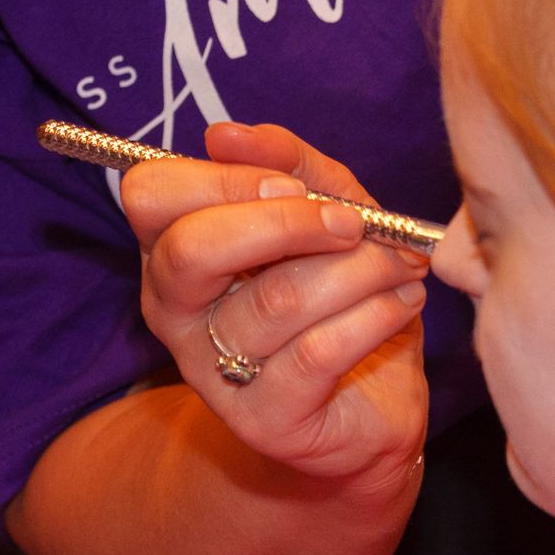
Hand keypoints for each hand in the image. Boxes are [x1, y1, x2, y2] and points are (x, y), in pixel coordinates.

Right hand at [124, 120, 430, 487]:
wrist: (371, 403)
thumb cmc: (341, 293)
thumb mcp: (325, 211)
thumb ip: (289, 164)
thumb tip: (228, 134)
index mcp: (173, 246)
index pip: (151, 194)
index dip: (226, 179)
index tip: (295, 184)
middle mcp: (175, 310)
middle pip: (192, 249)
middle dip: (287, 223)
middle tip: (352, 223)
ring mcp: (212, 371)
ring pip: (276, 299)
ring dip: (359, 269)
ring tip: (400, 263)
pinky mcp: (264, 419)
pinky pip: (318, 352)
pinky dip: (376, 315)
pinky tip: (403, 303)